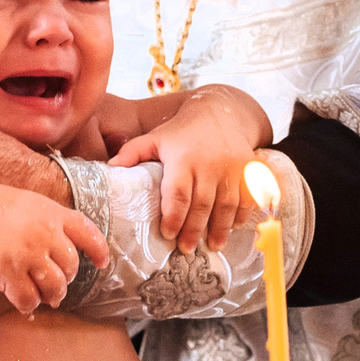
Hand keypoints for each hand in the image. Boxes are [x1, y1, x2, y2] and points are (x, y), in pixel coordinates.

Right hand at [0, 188, 109, 314]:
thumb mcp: (32, 204)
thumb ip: (51, 222)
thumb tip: (63, 247)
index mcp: (54, 215)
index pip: (88, 234)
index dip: (99, 250)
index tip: (101, 263)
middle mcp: (47, 235)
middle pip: (71, 267)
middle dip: (66, 280)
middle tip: (56, 285)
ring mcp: (29, 255)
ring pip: (55, 287)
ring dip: (52, 295)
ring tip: (45, 297)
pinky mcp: (9, 273)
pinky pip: (28, 298)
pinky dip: (29, 305)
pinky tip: (24, 303)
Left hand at [109, 86, 269, 251]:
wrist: (220, 112)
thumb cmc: (181, 131)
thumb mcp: (154, 137)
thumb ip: (132, 152)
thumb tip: (109, 169)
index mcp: (183, 157)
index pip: (178, 193)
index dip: (173, 217)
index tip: (167, 235)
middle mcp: (209, 163)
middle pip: (202, 204)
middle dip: (194, 230)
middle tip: (187, 248)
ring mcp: (232, 167)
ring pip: (227, 205)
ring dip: (220, 229)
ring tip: (213, 245)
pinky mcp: (250, 170)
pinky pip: (247, 198)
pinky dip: (241, 216)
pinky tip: (231, 228)